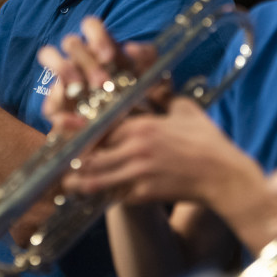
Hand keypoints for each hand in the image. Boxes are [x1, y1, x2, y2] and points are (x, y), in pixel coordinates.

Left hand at [37, 16, 234, 203]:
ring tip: (63, 182)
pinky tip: (89, 198)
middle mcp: (135, 150)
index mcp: (142, 126)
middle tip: (53, 159)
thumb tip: (154, 77)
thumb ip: (163, 95)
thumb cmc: (206, 139)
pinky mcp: (145, 194)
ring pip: (97, 179)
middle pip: (92, 154)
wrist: (223, 175)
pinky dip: (102, 196)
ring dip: (79, 181)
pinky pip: (115, 196)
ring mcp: (139, 174)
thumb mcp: (183, 108)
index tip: (57, 124)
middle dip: (71, 157)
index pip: (101, 126)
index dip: (78, 128)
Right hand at [38, 16, 160, 135]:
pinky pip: (50, 106)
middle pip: (71, 42)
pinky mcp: (57, 108)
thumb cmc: (145, 104)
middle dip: (86, 60)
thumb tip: (131, 48)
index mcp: (102, 49)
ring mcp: (65, 81)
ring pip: (50, 56)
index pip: (91, 26)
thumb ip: (150, 60)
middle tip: (102, 82)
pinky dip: (63, 115)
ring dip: (65, 71)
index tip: (109, 57)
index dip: (96, 36)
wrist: (135, 138)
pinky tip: (81, 123)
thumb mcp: (157, 82)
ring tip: (81, 91)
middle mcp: (81, 60)